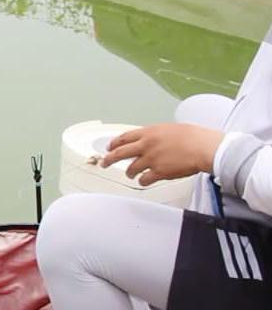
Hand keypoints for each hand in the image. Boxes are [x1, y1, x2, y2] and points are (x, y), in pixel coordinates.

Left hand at [101, 123, 223, 185]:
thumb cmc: (194, 137)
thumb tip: (152, 139)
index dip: (114, 143)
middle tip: (104, 163)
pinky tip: (144, 181)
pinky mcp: (158, 172)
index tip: (109, 147)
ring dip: (129, 172)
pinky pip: (144, 179)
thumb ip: (157, 135)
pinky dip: (142, 181)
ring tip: (131, 174)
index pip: (124, 137)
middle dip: (109, 159)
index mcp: (149, 132)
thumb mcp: (171, 129)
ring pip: (131, 168)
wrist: (205, 147)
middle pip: (120, 153)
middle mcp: (146, 145)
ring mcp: (151, 159)